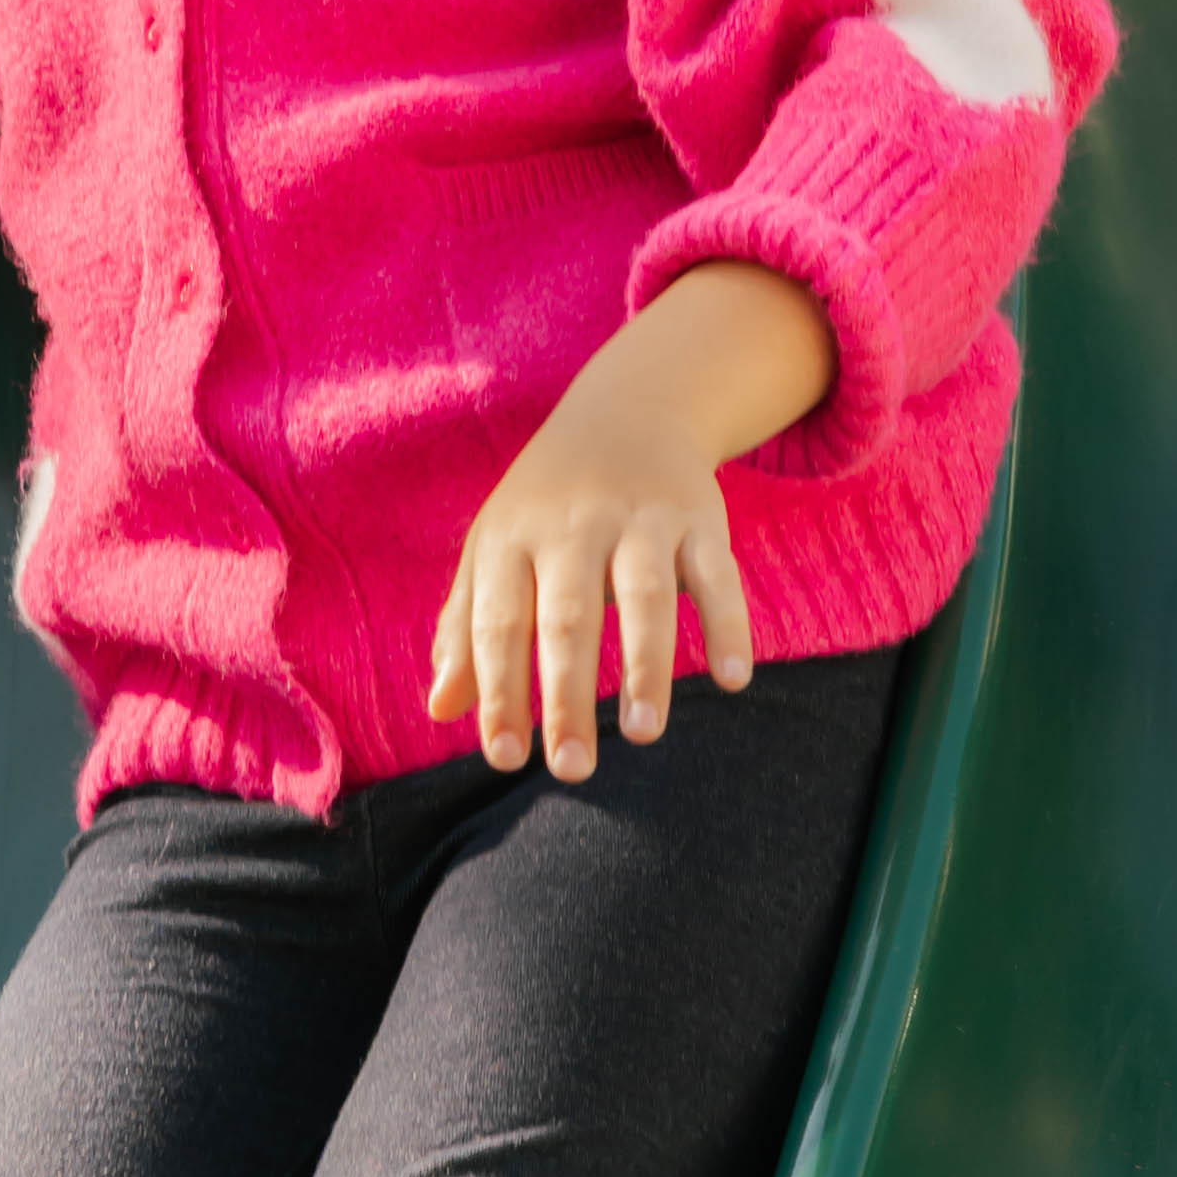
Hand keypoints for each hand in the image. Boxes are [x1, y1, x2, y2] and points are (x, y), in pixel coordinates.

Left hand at [429, 262, 830, 778]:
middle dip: (567, 695)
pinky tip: (734, 681)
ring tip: (643, 734)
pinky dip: (728, 625)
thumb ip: (466, 628)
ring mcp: (641, 518)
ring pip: (644, 595)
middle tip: (571, 769)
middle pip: (568, 617)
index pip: (499, 623)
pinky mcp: (699, 517)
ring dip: (646, 666)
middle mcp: (574, 525)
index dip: (499, 691)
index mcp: (513, 538)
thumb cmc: (547, 503)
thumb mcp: (495, 549)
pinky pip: (717, 575)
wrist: (628, 407)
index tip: (506, 757)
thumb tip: (442, 711)